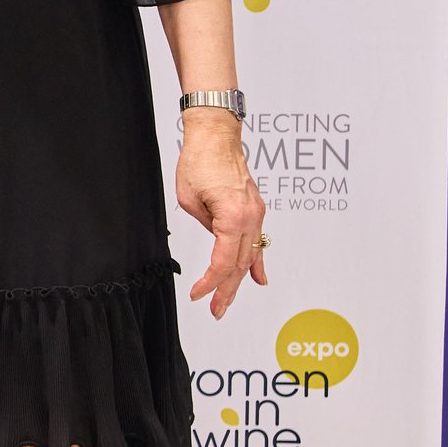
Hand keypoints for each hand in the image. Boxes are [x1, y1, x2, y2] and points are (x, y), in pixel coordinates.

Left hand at [178, 109, 266, 316]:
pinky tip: (258, 280)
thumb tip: (216, 238)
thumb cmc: (200, 161)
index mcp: (234, 218)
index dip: (210, 282)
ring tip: (227, 300)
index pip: (223, 261)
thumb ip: (205, 225)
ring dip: (238, 280)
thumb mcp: (189, 200)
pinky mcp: (255, 209)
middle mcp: (251, 218)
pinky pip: (257, 241)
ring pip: (248, 255)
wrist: (216, 135)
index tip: (197, 295)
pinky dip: (257, 262)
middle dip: (226, 291)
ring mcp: (256, 214)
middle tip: (216, 310)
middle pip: (239, 264)